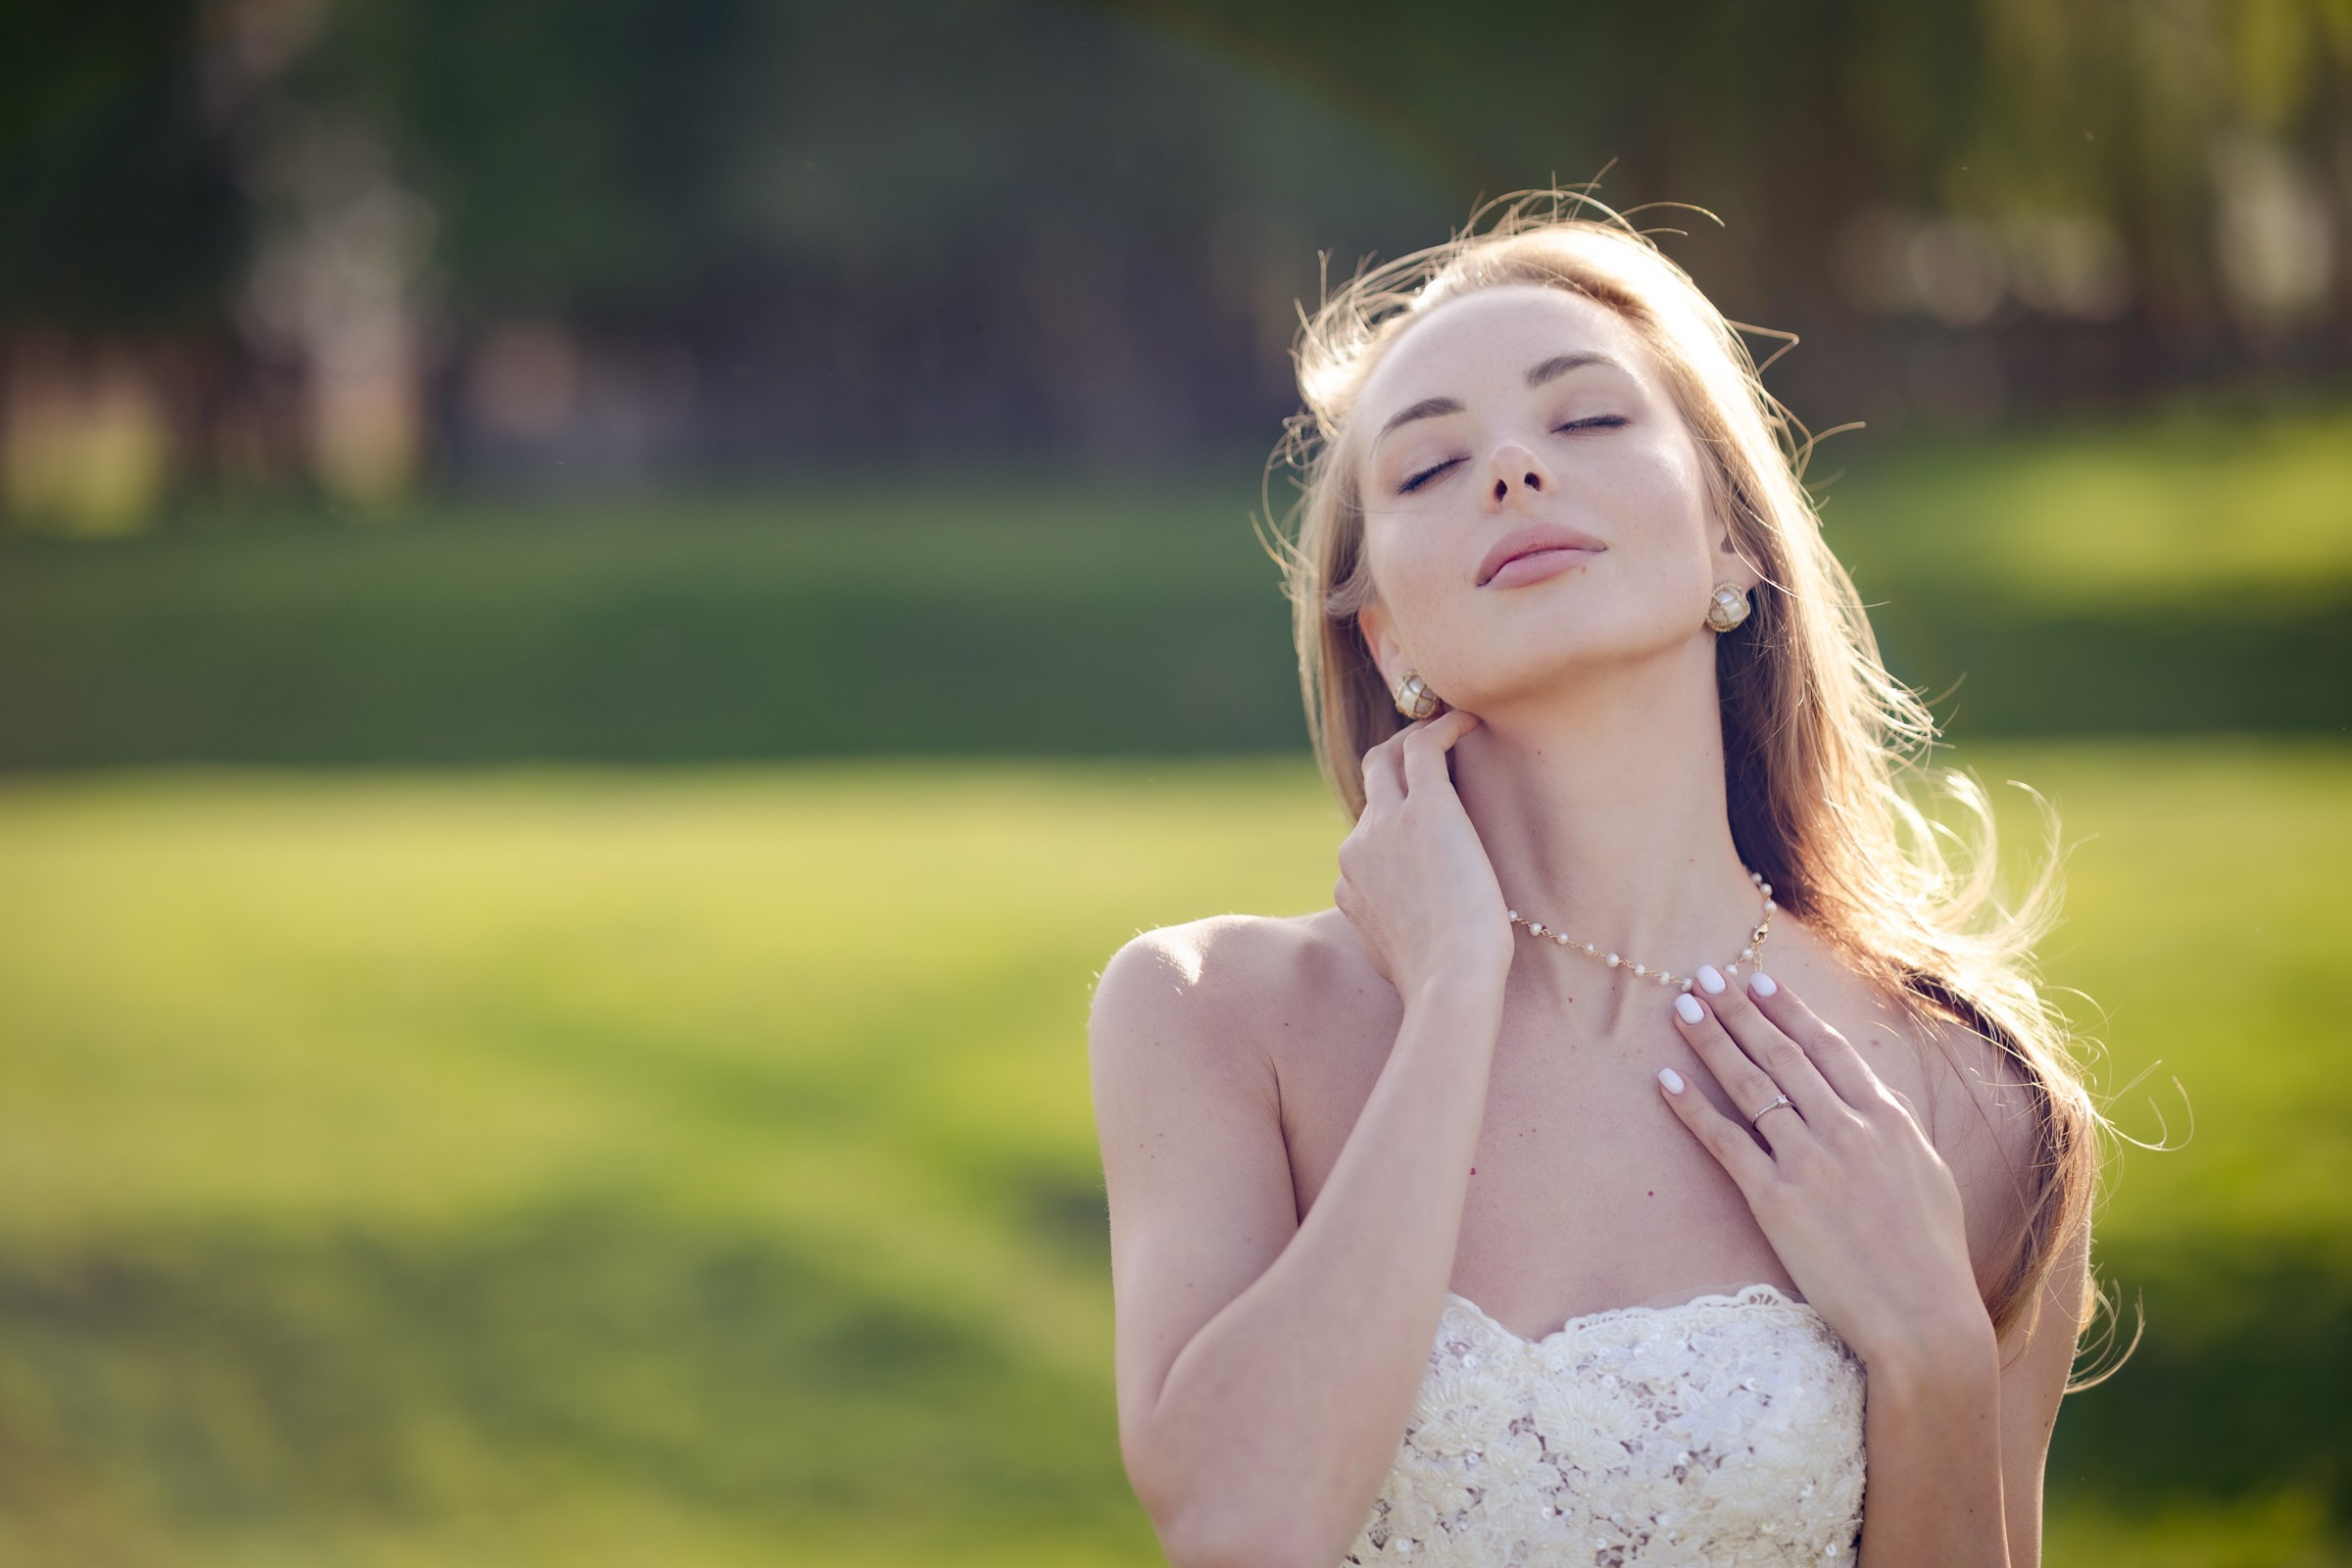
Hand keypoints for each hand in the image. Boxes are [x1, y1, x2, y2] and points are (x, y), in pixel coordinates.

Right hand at [1332, 710, 1510, 1002]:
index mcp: (1348, 884)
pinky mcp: (1424, 807)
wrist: (1451, 980)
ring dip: (1414, 740)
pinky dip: (1445, 727)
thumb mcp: (1397, 961)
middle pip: (1368, 786)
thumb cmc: (1439, 983)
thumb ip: (1391, 936)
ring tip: (1451, 733)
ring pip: (1387, 757)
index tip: (1431, 820)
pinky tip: (1471, 722)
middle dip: (1394, 765)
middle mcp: (1356, 847)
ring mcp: (1385, 823)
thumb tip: (1409, 938)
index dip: (1395, 821)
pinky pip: (1424, 745)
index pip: (1366, 837)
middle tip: (1430, 755)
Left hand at [1656, 969, 1992, 1373]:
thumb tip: (1880, 1098)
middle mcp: (1846, 1129)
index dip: (1788, 1011)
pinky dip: (1693, 1108)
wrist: (1924, 1319)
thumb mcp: (1931, 1176)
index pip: (1827, 1048)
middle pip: (1781, 1055)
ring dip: (1711, 1041)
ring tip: (1682, 1008)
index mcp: (1886, 1119)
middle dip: (1739, 1010)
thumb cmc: (1932, 1255)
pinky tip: (1666, 1082)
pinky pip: (1726, 1142)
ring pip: (1750, 1086)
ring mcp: (1810, 1162)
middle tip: (1704, 975)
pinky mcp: (1777, 1201)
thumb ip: (1899, 1130)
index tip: (1758, 980)